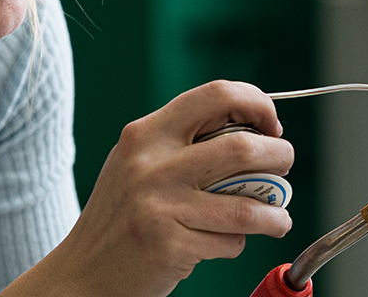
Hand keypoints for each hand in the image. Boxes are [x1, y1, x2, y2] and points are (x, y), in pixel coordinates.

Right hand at [46, 80, 294, 296]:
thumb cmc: (121, 216)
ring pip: (247, 205)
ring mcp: (159, 206)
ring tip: (278, 219)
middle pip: (243, 148)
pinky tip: (225, 244)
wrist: (82, 272)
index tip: (271, 125)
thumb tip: (254, 131)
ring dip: (276, 214)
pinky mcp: (170, 246)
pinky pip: (229, 241)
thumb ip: (182, 143)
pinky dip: (238, 244)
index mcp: (145, 134)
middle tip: (284, 167)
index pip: (214, 94)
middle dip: (280, 156)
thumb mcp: (138, 163)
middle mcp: (150, 164)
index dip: (256, 103)